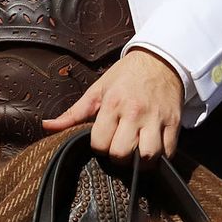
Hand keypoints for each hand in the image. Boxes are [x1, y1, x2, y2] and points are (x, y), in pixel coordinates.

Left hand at [43, 49, 183, 161]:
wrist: (160, 59)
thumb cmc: (125, 76)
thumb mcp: (97, 89)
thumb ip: (73, 113)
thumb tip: (47, 127)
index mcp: (112, 104)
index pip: (100, 143)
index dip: (99, 146)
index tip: (104, 139)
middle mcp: (135, 112)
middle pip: (122, 154)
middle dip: (118, 156)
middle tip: (120, 147)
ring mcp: (156, 119)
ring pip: (148, 156)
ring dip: (141, 161)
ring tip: (137, 153)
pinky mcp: (174, 123)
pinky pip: (168, 152)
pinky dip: (161, 157)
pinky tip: (153, 149)